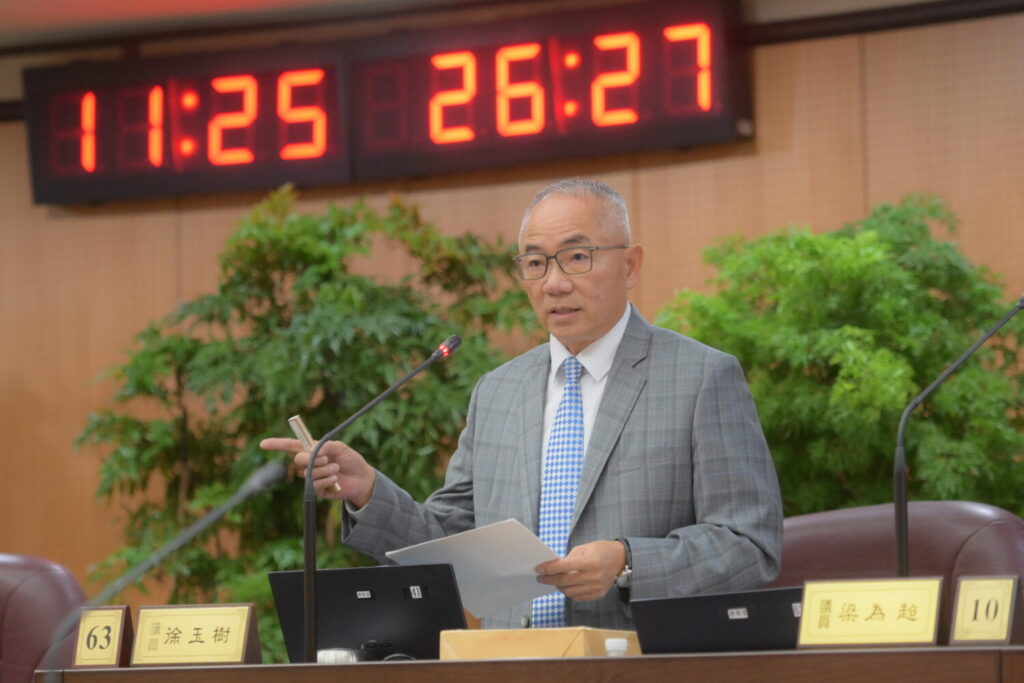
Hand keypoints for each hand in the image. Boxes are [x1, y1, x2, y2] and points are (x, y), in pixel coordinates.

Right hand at [260, 437, 375, 506]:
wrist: (362, 478)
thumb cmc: (351, 460)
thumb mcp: (341, 448)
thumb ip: (327, 446)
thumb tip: (315, 450)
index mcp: (312, 450)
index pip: (291, 446)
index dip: (277, 444)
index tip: (263, 444)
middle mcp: (309, 463)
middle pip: (298, 460)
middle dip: (311, 459)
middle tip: (327, 458)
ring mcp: (312, 477)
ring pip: (308, 473)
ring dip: (324, 470)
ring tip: (336, 469)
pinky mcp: (317, 489)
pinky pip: (315, 484)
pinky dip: (326, 480)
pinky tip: (335, 480)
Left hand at [535, 540, 625, 600]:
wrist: (620, 559)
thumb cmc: (601, 550)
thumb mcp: (584, 548)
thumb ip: (569, 558)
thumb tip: (555, 567)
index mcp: (590, 562)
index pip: (564, 567)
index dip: (549, 569)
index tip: (539, 569)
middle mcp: (594, 576)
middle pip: (565, 581)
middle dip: (550, 579)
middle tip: (541, 578)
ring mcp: (596, 587)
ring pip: (570, 592)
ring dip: (559, 586)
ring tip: (555, 581)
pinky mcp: (598, 594)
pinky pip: (578, 597)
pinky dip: (569, 592)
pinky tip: (567, 586)